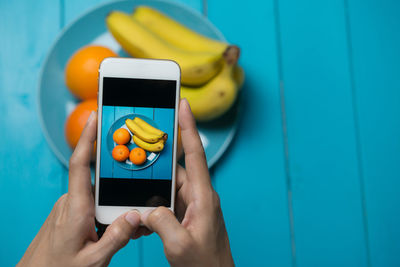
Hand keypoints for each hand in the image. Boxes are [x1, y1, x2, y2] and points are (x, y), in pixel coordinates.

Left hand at [18, 112, 140, 266]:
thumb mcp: (94, 260)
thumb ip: (117, 237)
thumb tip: (136, 215)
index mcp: (76, 209)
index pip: (81, 164)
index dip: (87, 138)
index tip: (94, 118)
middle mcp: (70, 203)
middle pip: (98, 182)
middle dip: (116, 185)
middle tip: (132, 200)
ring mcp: (67, 208)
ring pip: (95, 195)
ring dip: (109, 204)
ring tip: (117, 228)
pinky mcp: (67, 214)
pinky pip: (88, 204)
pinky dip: (101, 211)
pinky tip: (107, 229)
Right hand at [141, 99, 233, 266]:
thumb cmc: (205, 265)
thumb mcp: (179, 245)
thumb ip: (161, 222)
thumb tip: (147, 209)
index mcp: (203, 196)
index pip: (196, 154)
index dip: (189, 127)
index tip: (183, 105)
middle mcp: (199, 196)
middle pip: (176, 169)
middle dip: (157, 160)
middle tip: (140, 145)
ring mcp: (192, 205)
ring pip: (168, 186)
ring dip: (151, 188)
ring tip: (133, 188)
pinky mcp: (186, 215)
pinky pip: (167, 202)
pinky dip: (153, 204)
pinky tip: (141, 214)